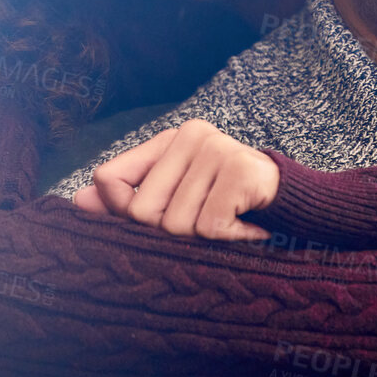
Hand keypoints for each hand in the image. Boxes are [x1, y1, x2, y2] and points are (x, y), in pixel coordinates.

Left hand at [72, 120, 278, 241]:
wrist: (298, 206)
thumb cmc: (230, 206)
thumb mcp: (175, 200)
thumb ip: (127, 200)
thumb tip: (78, 202)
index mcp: (169, 140)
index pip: (109, 178)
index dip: (120, 213)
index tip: (154, 225)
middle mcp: (191, 135)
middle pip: (140, 212)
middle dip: (170, 234)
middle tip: (206, 225)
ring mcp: (217, 149)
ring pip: (176, 226)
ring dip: (204, 241)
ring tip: (229, 225)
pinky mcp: (240, 170)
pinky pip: (209, 228)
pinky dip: (229, 240)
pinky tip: (247, 229)